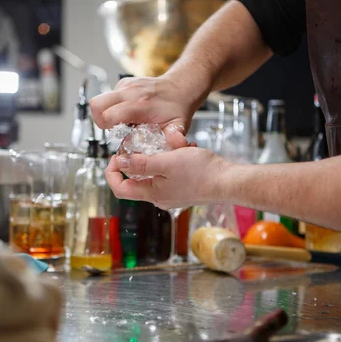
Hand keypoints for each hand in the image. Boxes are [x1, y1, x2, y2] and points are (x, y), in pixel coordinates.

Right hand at [89, 76, 202, 148]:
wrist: (181, 88)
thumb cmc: (178, 108)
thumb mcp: (179, 125)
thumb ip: (175, 137)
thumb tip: (176, 143)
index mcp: (141, 105)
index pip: (108, 115)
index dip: (107, 128)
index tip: (117, 133)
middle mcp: (131, 92)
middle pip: (96, 104)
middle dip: (99, 120)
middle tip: (112, 128)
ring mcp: (126, 85)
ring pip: (99, 99)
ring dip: (104, 113)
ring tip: (120, 121)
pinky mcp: (124, 82)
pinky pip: (108, 96)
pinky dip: (112, 106)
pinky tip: (126, 112)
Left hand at [106, 148, 230, 209]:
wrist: (228, 181)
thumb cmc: (201, 172)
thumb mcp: (166, 161)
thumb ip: (141, 163)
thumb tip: (120, 163)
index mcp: (152, 193)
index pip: (120, 188)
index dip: (112, 172)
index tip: (116, 155)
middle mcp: (159, 197)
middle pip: (136, 179)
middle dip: (139, 159)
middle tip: (145, 143)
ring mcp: (172, 194)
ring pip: (155, 173)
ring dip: (159, 156)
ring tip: (172, 145)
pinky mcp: (183, 188)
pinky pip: (169, 173)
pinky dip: (172, 159)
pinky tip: (184, 149)